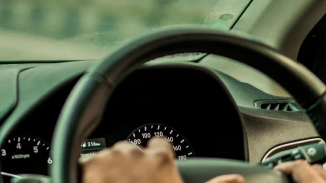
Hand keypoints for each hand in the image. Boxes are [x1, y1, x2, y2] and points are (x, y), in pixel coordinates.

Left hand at [81, 137, 243, 182]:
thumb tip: (238, 179)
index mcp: (162, 161)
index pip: (160, 146)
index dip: (156, 160)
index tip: (152, 173)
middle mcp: (136, 153)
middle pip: (132, 151)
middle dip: (130, 166)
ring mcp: (110, 157)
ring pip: (109, 156)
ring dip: (109, 169)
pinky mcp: (88, 164)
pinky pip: (86, 162)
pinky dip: (89, 174)